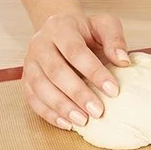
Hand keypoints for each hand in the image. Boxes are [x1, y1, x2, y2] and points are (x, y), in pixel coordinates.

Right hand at [22, 13, 129, 129]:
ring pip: (40, 87)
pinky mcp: (26, 79)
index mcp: (60, 27)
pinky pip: (33, 99)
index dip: (94, 72)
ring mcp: (30, 62)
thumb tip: (124, 61)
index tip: (113, 91)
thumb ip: (115, 40)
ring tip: (83, 121)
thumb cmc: (88, 31)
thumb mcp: (105, 25)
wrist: (63, 29)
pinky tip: (67, 124)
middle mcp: (40, 44)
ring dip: (62, 107)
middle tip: (98, 111)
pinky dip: (49, 114)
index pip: (76, 51)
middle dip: (78, 94)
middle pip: (56, 71)